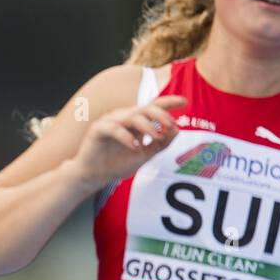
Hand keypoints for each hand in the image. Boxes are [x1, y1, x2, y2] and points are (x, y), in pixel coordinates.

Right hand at [72, 96, 186, 190]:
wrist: (94, 176)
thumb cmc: (116, 165)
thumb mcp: (144, 156)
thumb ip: (160, 144)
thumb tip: (177, 130)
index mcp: (135, 122)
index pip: (154, 107)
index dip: (169, 102)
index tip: (186, 102)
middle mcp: (124, 117)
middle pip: (145, 108)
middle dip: (160, 115)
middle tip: (171, 124)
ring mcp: (110, 121)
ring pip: (131, 116)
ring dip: (147, 125)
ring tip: (156, 137)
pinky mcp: (98, 128)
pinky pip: (114, 128)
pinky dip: (126, 136)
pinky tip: (135, 146)